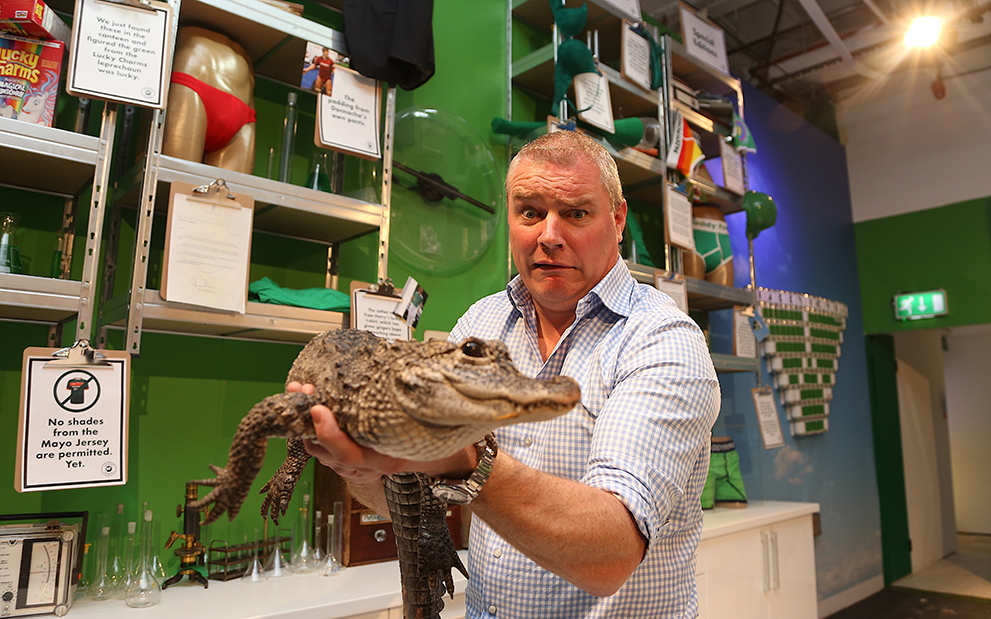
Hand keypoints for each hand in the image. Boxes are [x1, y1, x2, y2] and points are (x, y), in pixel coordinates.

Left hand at [287, 381, 478, 481]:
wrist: (435, 463)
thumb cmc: (432, 440)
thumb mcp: (426, 424)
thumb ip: (416, 403)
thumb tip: (418, 364)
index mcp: (381, 461)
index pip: (346, 452)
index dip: (328, 432)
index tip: (318, 408)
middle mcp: (362, 465)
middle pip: (323, 449)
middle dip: (308, 419)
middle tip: (302, 389)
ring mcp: (350, 463)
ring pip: (316, 447)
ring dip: (304, 419)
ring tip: (299, 388)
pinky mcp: (343, 454)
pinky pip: (320, 442)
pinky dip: (310, 422)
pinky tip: (307, 398)